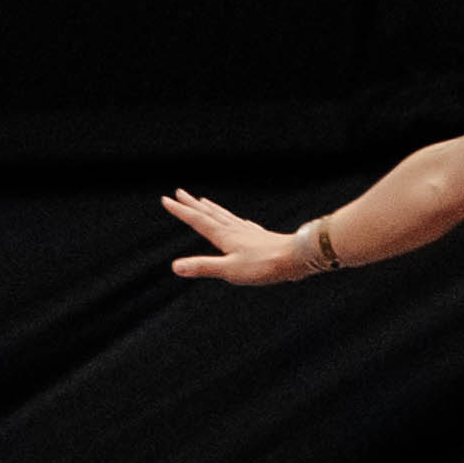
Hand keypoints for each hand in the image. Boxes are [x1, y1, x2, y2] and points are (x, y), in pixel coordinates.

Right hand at [162, 187, 318, 282]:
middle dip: (192, 204)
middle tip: (180, 192)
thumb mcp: (230, 270)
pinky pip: (240, 223)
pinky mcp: (260, 237)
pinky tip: (238, 221)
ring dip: (210, 208)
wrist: (296, 257)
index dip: (181, 211)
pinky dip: (232, 218)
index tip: (166, 200)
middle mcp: (234, 230)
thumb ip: (203, 267)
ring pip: (224, 216)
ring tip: (203, 201)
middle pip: (209, 213)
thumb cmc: (264, 265)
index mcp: (224, 236)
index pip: (197, 220)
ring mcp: (248, 232)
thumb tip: (175, 267)